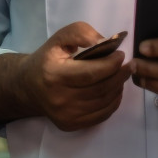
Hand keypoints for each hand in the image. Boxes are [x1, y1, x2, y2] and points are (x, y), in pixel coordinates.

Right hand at [0, 22, 130, 131]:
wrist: (28, 87)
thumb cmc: (47, 59)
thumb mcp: (59, 38)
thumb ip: (81, 33)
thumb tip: (104, 42)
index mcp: (54, 75)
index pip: (91, 73)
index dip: (111, 64)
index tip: (121, 55)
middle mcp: (59, 99)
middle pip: (101, 89)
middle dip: (120, 75)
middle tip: (130, 65)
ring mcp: (65, 115)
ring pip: (104, 103)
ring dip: (119, 88)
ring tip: (123, 75)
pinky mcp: (71, 125)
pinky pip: (101, 115)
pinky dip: (113, 102)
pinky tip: (114, 90)